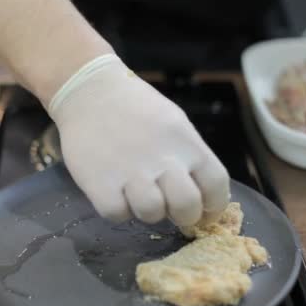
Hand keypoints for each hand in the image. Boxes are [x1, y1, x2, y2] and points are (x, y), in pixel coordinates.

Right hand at [46, 55, 229, 226]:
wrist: (88, 90)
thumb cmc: (135, 108)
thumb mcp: (174, 123)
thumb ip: (188, 157)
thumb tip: (200, 195)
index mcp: (186, 142)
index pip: (217, 186)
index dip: (213, 206)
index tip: (204, 211)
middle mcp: (163, 158)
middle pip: (188, 207)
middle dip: (183, 215)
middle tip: (170, 208)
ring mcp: (130, 172)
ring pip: (152, 214)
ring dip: (148, 211)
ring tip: (137, 195)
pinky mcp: (100, 183)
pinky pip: (117, 214)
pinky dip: (117, 209)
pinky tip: (114, 192)